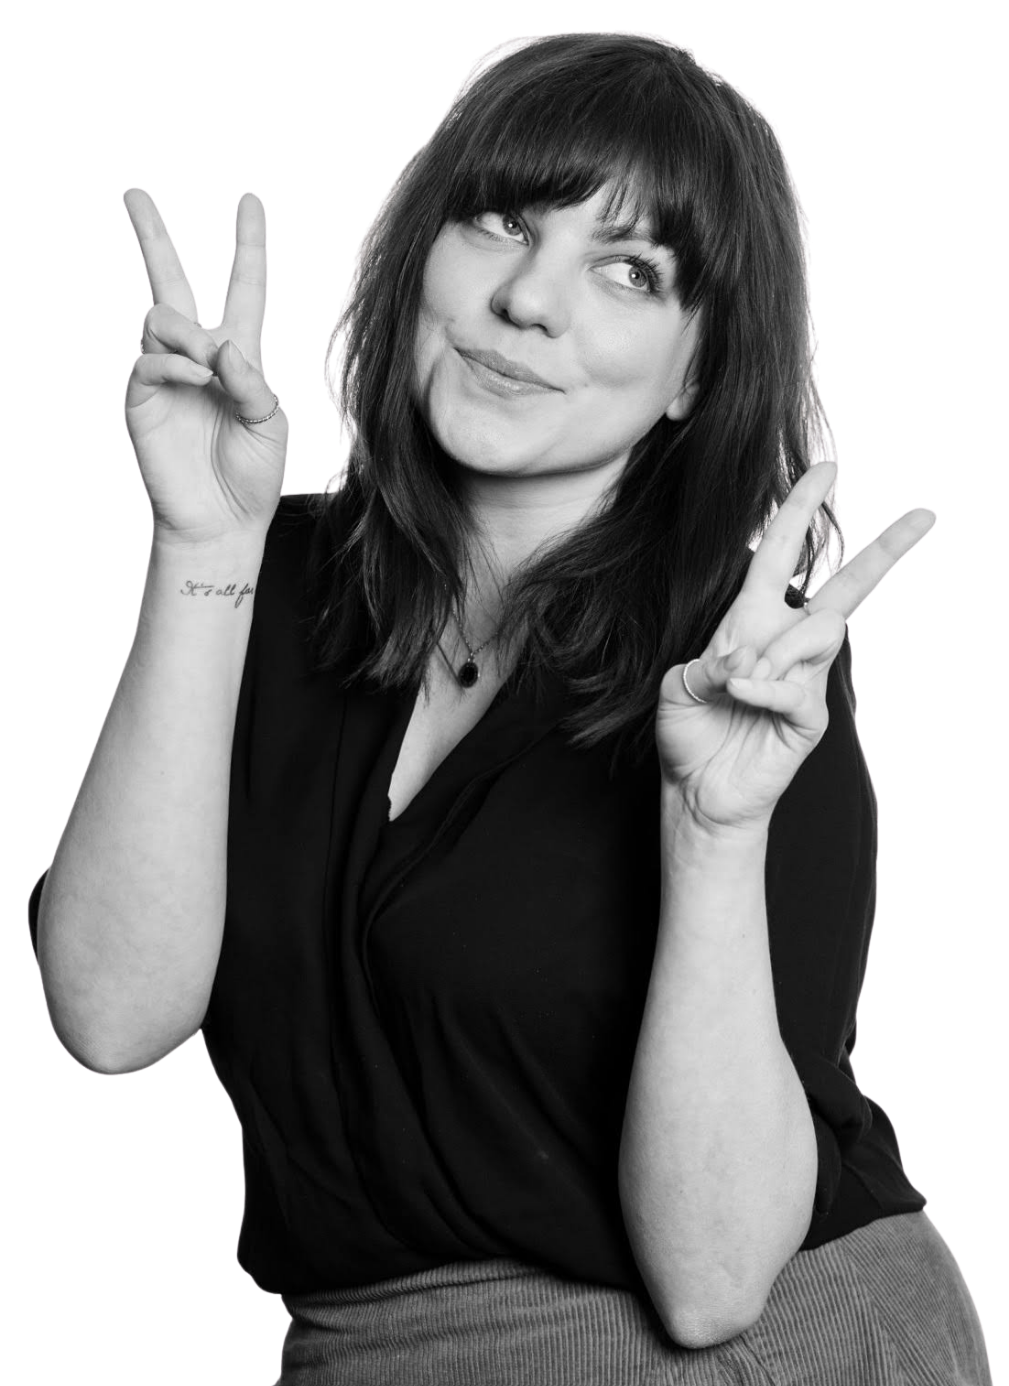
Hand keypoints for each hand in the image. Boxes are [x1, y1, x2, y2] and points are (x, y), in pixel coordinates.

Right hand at [122, 188, 288, 547]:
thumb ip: (253, 383)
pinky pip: (148, 359)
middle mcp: (199, 355)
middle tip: (133, 192)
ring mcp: (166, 374)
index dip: (248, 245)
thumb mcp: (272, 426)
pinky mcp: (140, 398)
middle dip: (151, 235)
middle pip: (172, 281)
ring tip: (206, 363)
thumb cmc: (253, 476)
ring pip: (160, 316)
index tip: (249, 199)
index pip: (245, 288)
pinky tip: (193, 379)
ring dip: (186, 330)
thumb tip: (221, 347)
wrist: (221, 521)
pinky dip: (173, 363)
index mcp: (241, 355)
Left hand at [655, 461, 935, 835]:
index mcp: (751, 619)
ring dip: (772, 652)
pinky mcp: (811, 716)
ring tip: (737, 685)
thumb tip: (749, 663)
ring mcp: (805, 678)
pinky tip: (743, 696)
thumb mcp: (679, 686)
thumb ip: (708, 663)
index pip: (782, 553)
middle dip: (887, 550)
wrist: (697, 789)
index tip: (826, 467)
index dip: (800, 509)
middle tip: (926, 514)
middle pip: (848, 587)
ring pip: (818, 632)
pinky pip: (798, 684)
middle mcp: (786, 640)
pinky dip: (764, 686)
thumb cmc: (689, 733)